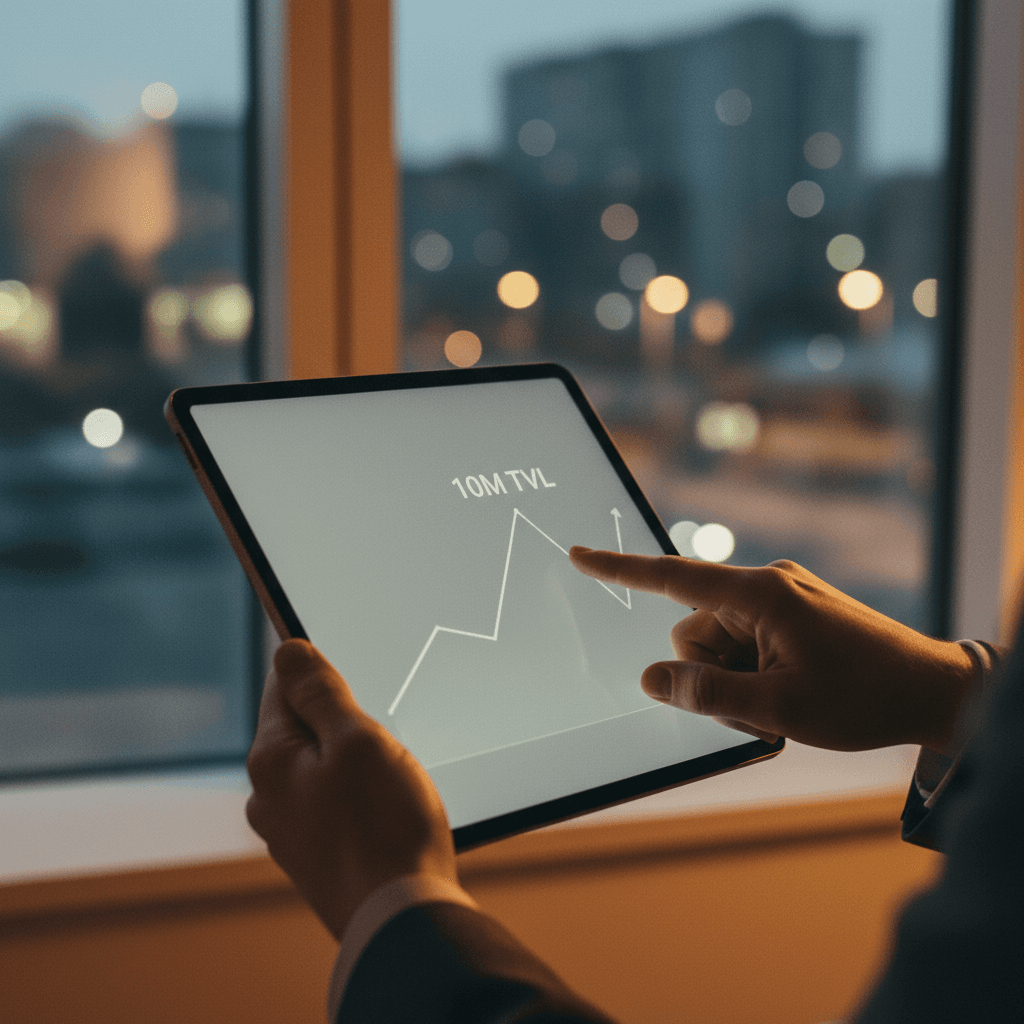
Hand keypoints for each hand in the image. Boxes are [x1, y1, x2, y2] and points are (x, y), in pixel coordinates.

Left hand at [245, 639, 456, 939]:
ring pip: (321, 768)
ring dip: (352, 759)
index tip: (351, 665)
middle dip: (341, 718)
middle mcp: (269, 797)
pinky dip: (358, 795)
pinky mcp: (319, 857)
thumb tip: (287, 650)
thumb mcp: (357, 740)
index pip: (283, 686)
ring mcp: (291, 832)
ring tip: (393, 771)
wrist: (402, 919)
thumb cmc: (386, 826)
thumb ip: (319, 692)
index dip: (319, 668)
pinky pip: (334, 804)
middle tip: (384, 723)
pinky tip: (389, 806)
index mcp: (271, 761)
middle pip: (302, 728)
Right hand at [569, 549, 977, 753]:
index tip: (579, 555)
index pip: (672, 577)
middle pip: (694, 630)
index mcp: (760, 595)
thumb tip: (649, 680)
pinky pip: (745, 640)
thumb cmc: (863, 698)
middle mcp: (767, 586)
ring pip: (719, 642)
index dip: (619, 569)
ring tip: (782, 701)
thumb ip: (706, 695)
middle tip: (760, 702)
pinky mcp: (793, 613)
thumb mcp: (777, 708)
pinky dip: (752, 671)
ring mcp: (782, 598)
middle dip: (711, 673)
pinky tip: (789, 691)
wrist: (934, 692)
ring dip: (734, 678)